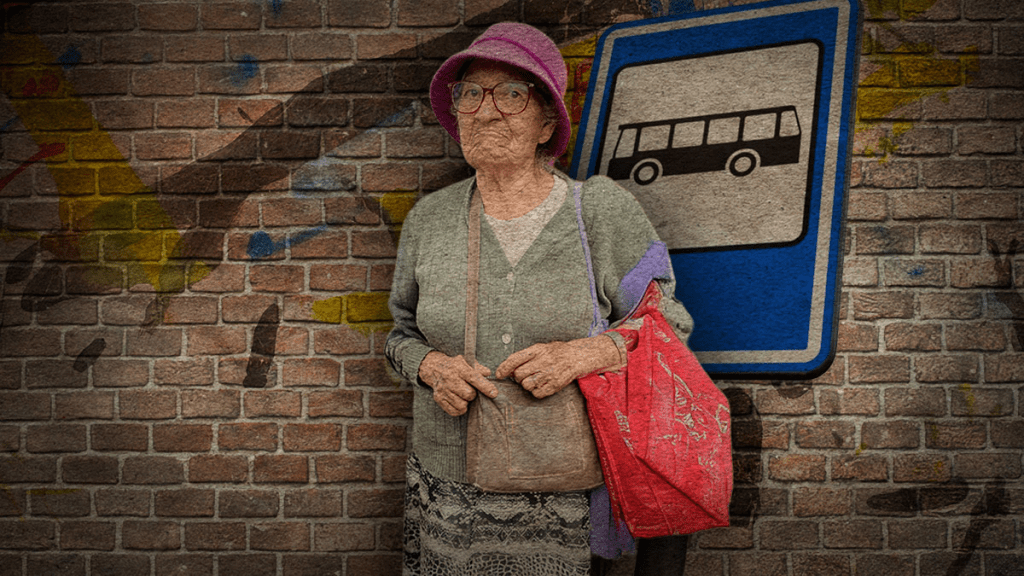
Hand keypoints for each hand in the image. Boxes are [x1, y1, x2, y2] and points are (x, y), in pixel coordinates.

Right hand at [418, 351, 496, 415]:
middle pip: (469, 394)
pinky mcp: (438, 399)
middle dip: (473, 394)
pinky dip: (459, 409)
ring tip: (463, 395)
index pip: (474, 378)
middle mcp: (450, 379)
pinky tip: (459, 401)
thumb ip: (478, 368)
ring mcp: (443, 390)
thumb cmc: (455, 366)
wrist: (434, 368)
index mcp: (459, 368)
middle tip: (470, 390)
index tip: (494, 393)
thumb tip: (488, 373)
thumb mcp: (466, 361)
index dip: (485, 387)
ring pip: (461, 405)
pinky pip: (453, 411)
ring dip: (466, 402)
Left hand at [495, 336, 619, 398]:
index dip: (504, 368)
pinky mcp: (555, 385)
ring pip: (526, 386)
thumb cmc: (556, 352)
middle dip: (519, 377)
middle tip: (525, 375)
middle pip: (519, 375)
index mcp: (537, 350)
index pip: (514, 359)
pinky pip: (537, 394)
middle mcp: (543, 361)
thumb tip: (509, 369)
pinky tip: (541, 385)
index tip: (499, 374)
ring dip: (527, 385)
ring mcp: (549, 374)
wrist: (578, 356)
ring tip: (535, 379)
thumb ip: (525, 356)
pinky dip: (536, 392)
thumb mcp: (540, 348)